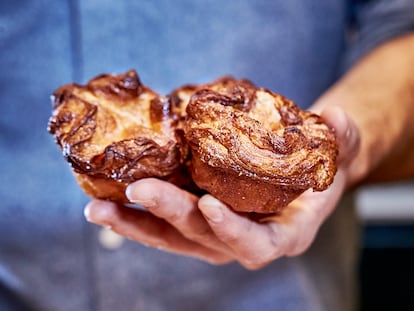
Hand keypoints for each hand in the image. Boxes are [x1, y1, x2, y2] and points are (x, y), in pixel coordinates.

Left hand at [84, 106, 359, 268]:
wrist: (299, 170)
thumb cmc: (320, 165)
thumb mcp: (338, 149)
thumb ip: (341, 137)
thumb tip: (335, 118)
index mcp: (282, 234)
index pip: (256, 245)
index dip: (234, 231)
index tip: (210, 205)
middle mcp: (243, 239)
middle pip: (202, 237)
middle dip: (170, 214)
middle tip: (138, 190)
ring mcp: (214, 232)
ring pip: (173, 237)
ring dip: (136, 224)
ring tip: (99, 207)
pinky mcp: (195, 219)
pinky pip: (163, 224)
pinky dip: (135, 215)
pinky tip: (106, 200)